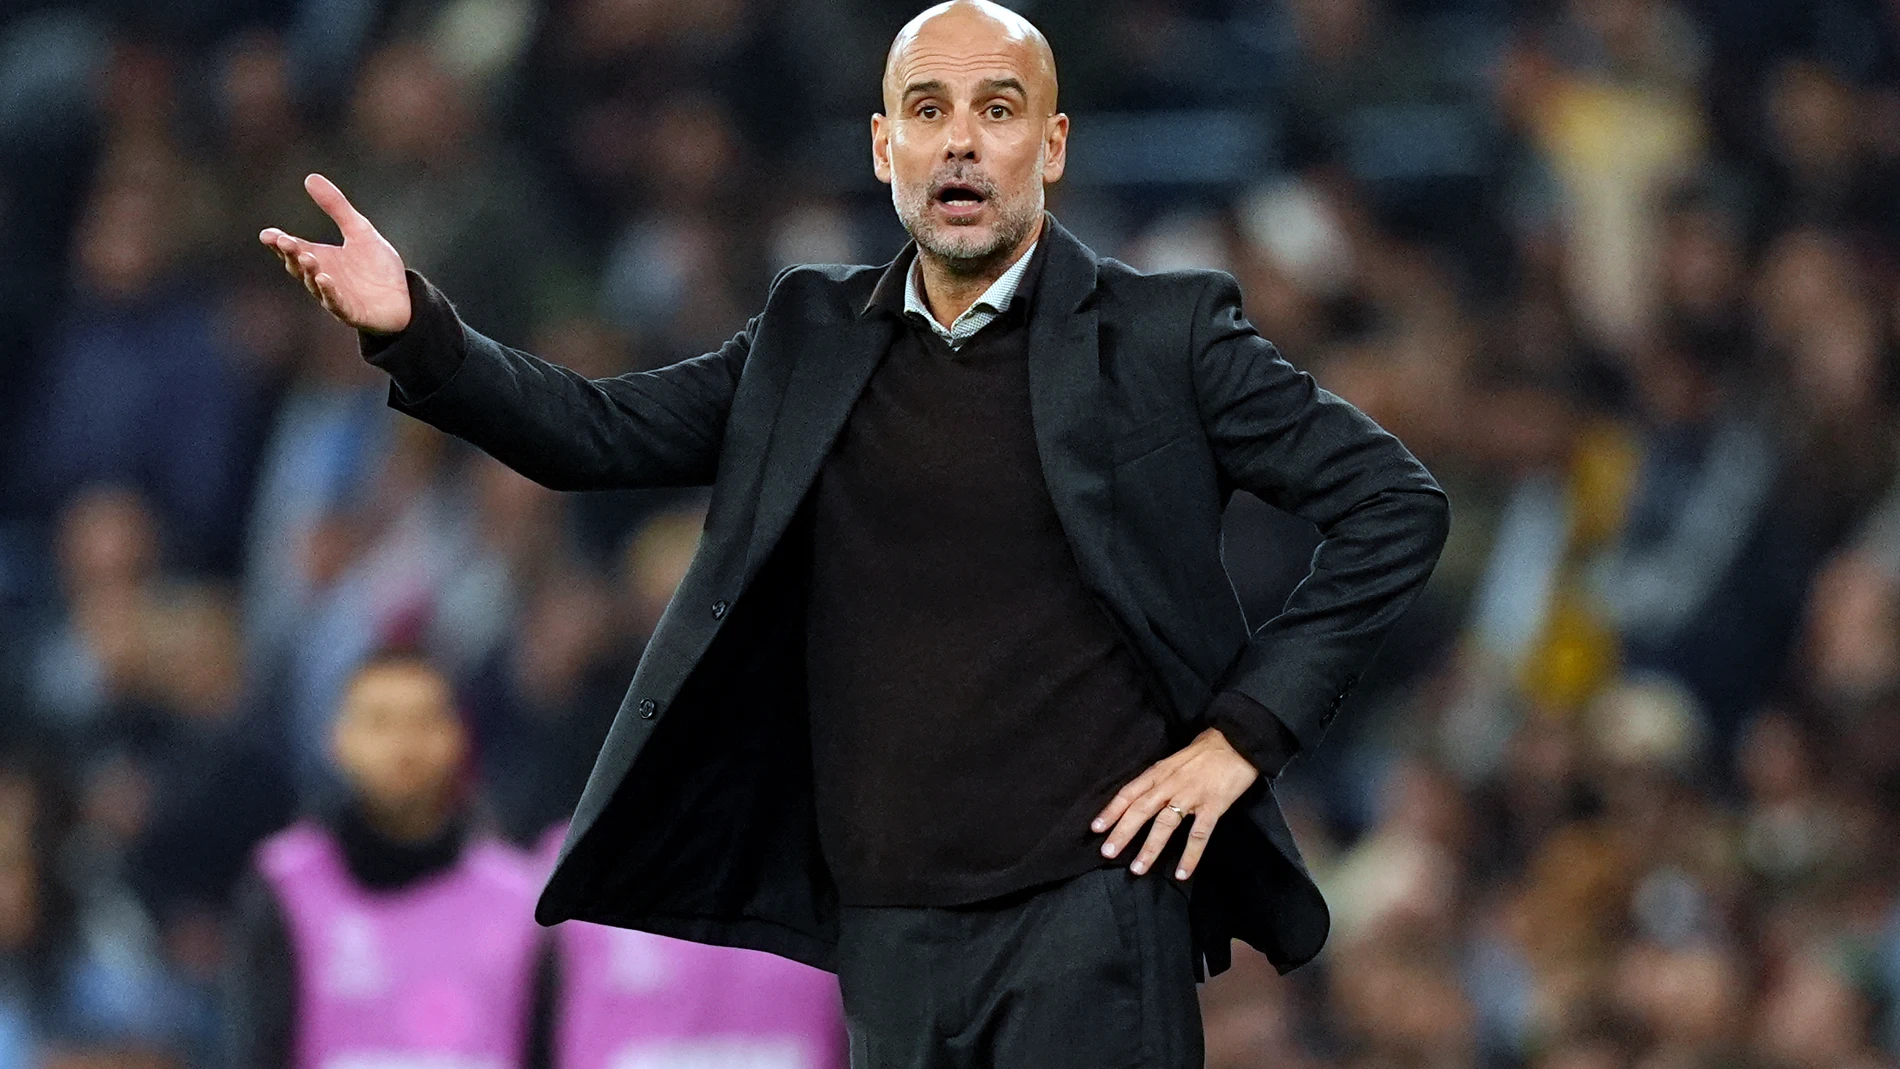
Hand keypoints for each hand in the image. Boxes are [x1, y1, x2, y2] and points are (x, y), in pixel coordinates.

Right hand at [259, 173, 410, 333]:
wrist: (404, 297)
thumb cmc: (377, 267)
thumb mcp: (359, 230)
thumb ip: (336, 207)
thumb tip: (310, 177)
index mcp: (320, 257)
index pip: (293, 248)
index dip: (279, 242)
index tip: (268, 234)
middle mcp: (322, 277)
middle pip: (299, 266)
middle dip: (291, 254)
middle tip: (284, 241)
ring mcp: (334, 296)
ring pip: (315, 284)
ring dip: (309, 271)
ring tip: (307, 256)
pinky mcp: (351, 312)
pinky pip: (336, 303)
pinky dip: (329, 292)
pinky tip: (324, 279)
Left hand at [1090, 727, 1259, 880]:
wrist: (1239, 742)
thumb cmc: (1206, 750)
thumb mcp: (1175, 759)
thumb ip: (1159, 777)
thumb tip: (1142, 794)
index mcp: (1160, 772)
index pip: (1130, 792)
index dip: (1112, 810)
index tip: (1096, 828)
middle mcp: (1171, 784)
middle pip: (1141, 809)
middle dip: (1122, 832)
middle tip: (1107, 853)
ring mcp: (1192, 796)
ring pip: (1165, 824)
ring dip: (1150, 848)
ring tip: (1138, 869)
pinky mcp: (1213, 806)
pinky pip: (1198, 835)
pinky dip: (1190, 855)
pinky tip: (1182, 873)